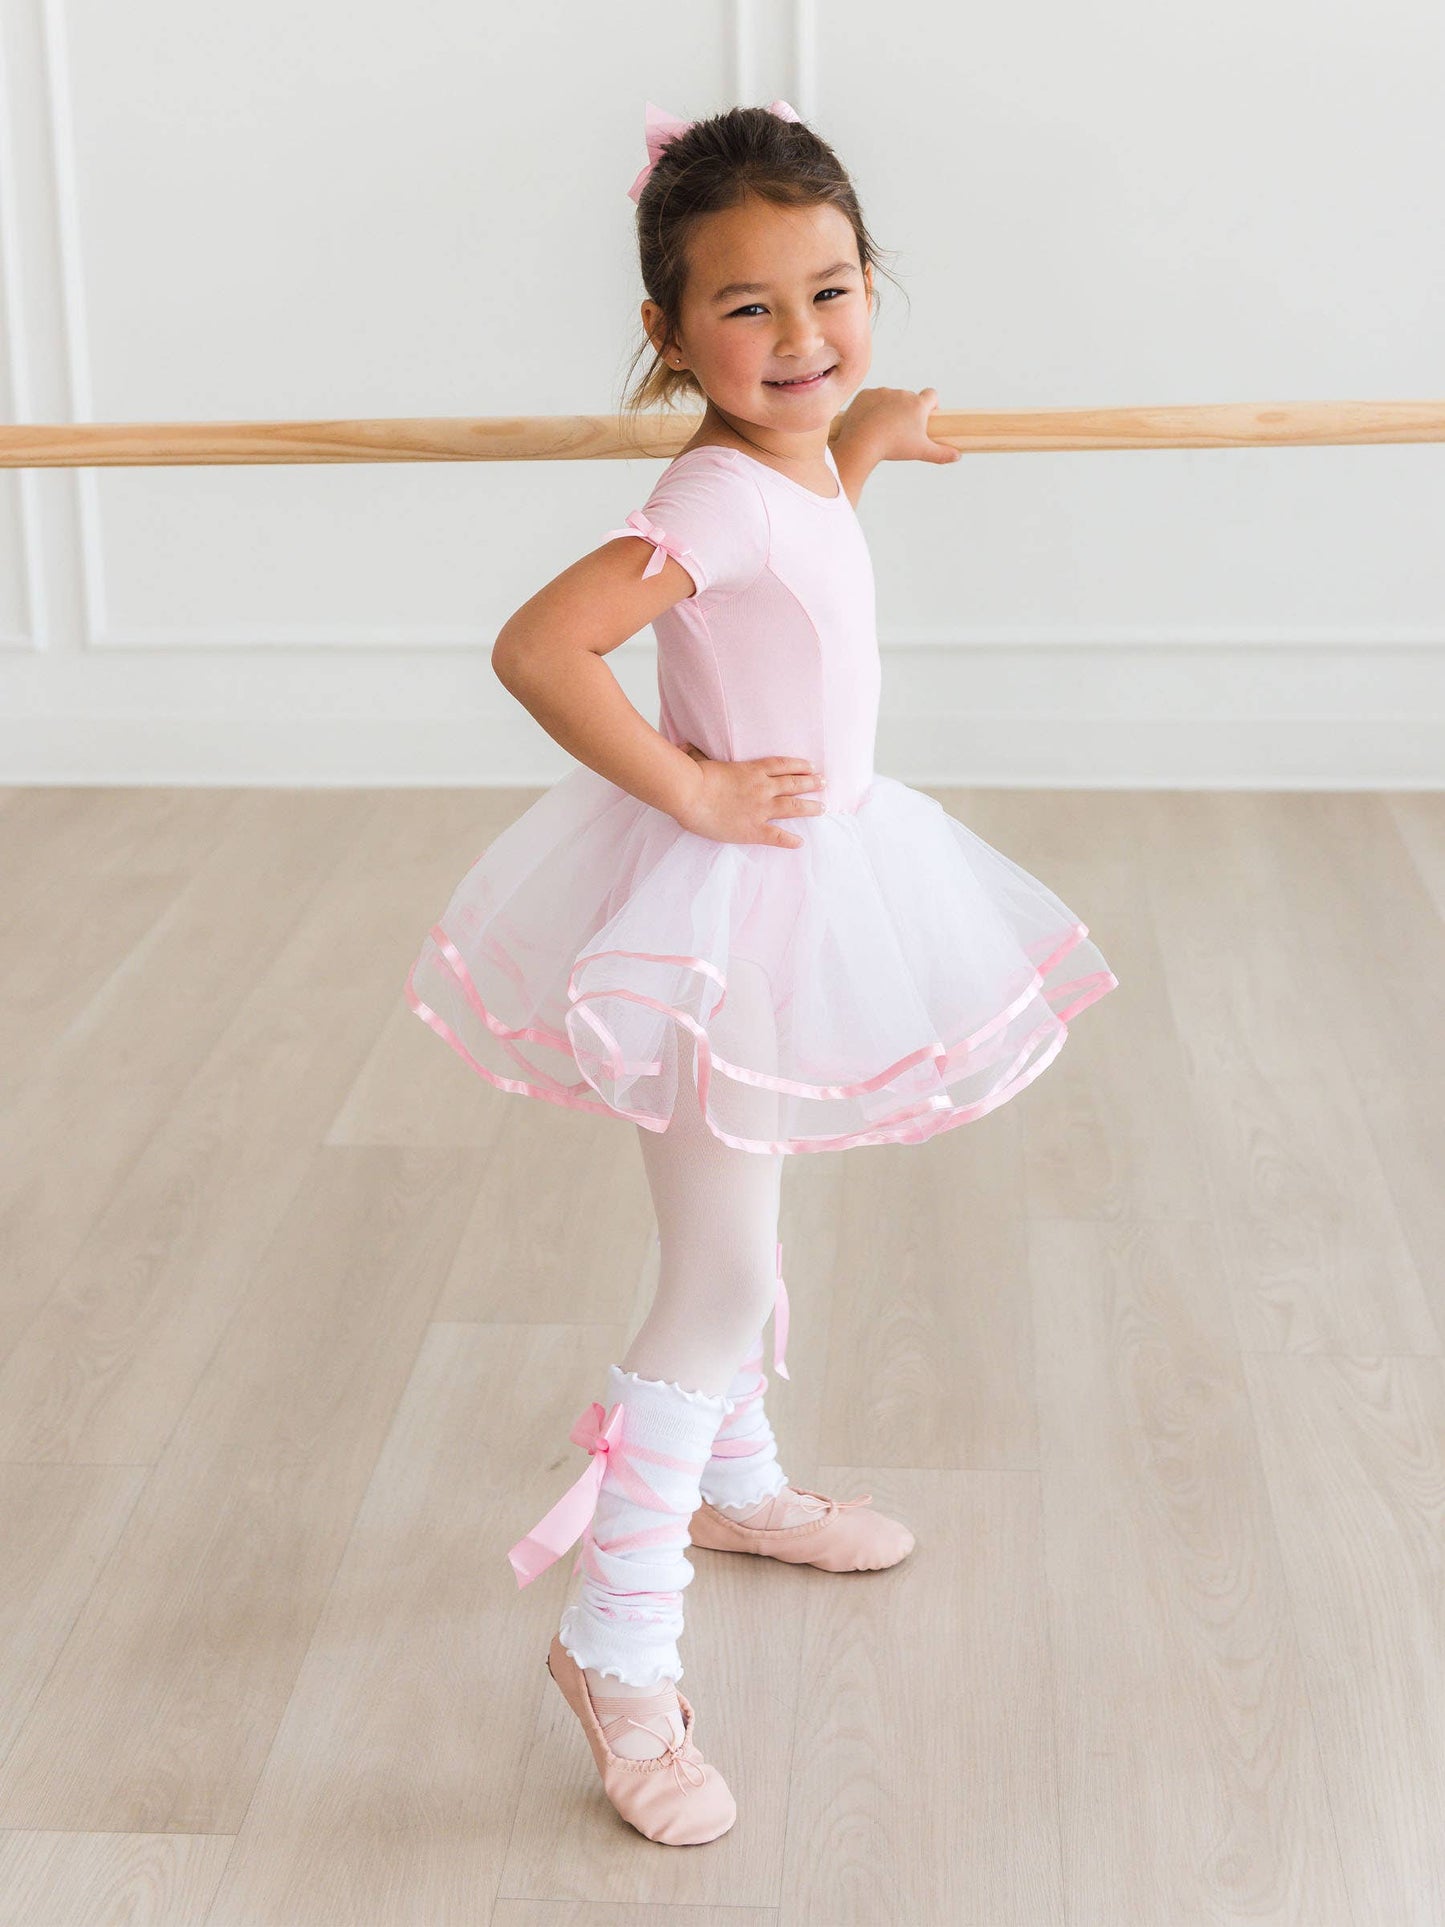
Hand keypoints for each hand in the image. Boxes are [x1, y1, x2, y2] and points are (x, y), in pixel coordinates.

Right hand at [672, 742, 825, 848]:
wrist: (690, 792)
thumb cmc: (693, 774)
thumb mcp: (700, 757)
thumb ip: (701, 753)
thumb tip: (685, 745)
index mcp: (752, 770)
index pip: (783, 765)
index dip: (799, 765)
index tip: (811, 766)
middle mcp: (762, 787)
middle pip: (793, 783)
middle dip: (811, 783)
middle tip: (824, 782)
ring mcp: (760, 808)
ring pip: (792, 806)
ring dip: (810, 807)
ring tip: (823, 808)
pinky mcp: (753, 829)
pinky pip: (778, 835)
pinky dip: (790, 840)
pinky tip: (800, 842)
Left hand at [836, 385, 961, 466]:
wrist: (862, 442)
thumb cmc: (894, 447)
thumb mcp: (920, 452)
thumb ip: (941, 453)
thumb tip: (958, 456)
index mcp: (918, 404)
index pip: (932, 395)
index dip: (932, 405)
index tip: (927, 416)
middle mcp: (902, 394)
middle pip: (910, 399)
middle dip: (908, 411)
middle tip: (901, 431)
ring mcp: (883, 392)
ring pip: (890, 399)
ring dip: (889, 409)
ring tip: (883, 429)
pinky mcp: (865, 394)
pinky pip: (871, 399)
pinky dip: (871, 408)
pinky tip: (869, 423)